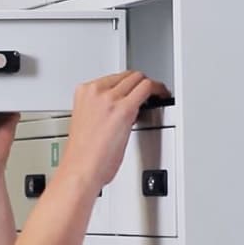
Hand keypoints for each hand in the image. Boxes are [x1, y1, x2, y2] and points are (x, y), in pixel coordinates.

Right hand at [63, 71, 169, 185]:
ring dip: (149, 86)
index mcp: (83, 92)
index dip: (126, 85)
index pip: (112, 78)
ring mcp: (109, 98)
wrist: (81, 168)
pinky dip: (158, 90)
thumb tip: (116, 109)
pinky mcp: (124, 109)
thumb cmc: (82, 155)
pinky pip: (147, 88)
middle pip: (126, 75)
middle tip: (149, 93)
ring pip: (138, 78)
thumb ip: (99, 109)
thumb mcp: (85, 121)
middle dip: (139, 84)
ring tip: (157, 94)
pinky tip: (162, 96)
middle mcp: (95, 91)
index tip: (133, 91)